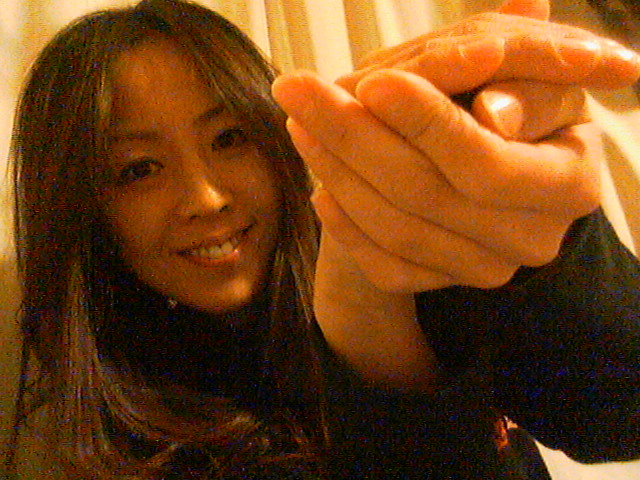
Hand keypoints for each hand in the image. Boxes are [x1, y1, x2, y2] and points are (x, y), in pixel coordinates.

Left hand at [272, 1, 639, 290]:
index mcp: (569, 185)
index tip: (372, 80)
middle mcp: (530, 240)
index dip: (426, 123)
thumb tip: (495, 112)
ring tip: (299, 122)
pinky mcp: (444, 283)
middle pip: (427, 196)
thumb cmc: (528, 114)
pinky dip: (345, 226)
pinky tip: (320, 187)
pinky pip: (385, 267)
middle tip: (298, 90)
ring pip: (397, 231)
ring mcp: (484, 269)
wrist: (514, 178)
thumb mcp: (543, 84)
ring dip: (337, 173)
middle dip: (354, 138)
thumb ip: (525, 82)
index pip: (487, 162)